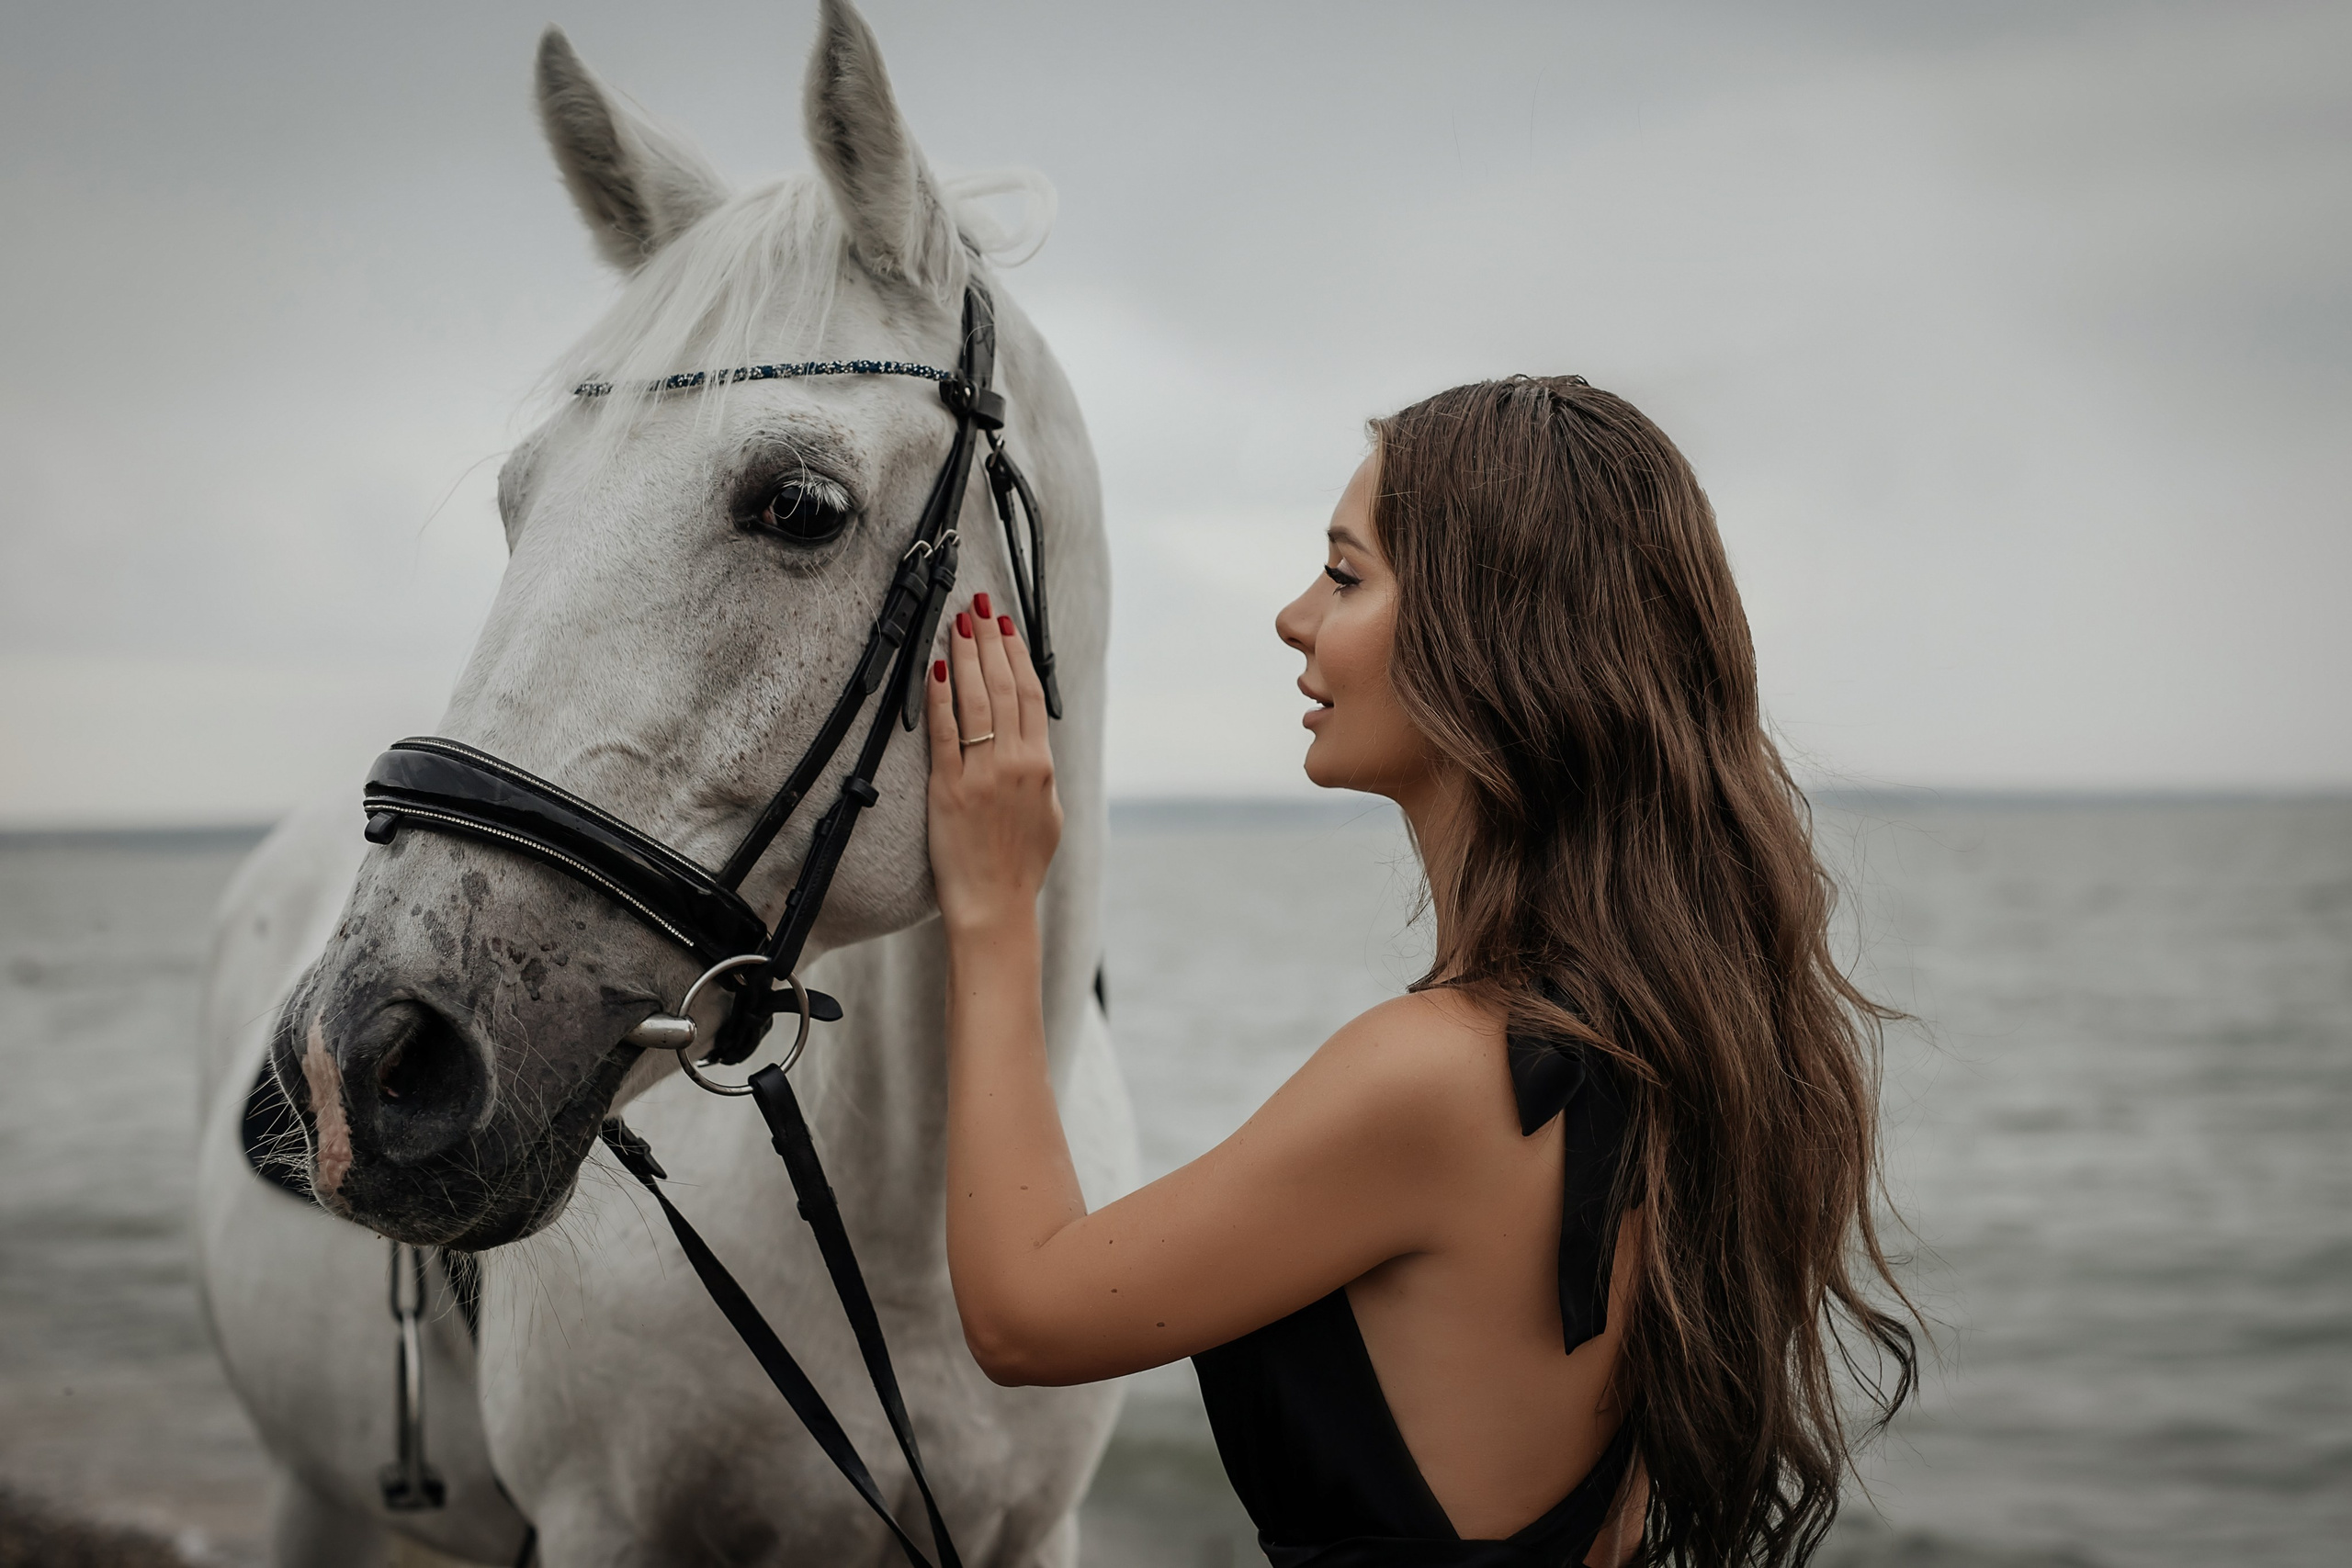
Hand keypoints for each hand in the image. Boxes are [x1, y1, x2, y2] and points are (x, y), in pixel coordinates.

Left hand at [926, 595, 1061, 934]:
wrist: (995, 906)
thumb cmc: (1019, 865)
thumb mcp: (1048, 814)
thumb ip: (1041, 774)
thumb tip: (1036, 745)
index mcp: (1042, 766)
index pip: (1030, 694)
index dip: (1017, 654)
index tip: (1006, 624)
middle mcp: (1016, 763)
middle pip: (1004, 687)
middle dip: (990, 641)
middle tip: (978, 605)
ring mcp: (982, 775)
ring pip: (977, 701)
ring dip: (967, 656)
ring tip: (959, 623)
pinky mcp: (949, 790)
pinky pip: (943, 733)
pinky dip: (940, 698)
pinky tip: (937, 667)